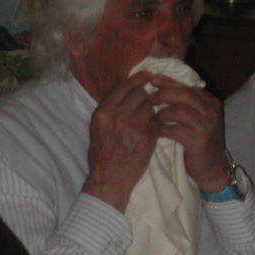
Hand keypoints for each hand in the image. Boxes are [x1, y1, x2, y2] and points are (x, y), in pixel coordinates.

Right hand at [83, 71, 159, 211]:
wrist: (109, 179)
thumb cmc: (101, 154)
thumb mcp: (97, 127)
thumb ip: (110, 109)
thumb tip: (126, 91)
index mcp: (103, 112)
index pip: (123, 87)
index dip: (137, 79)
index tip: (146, 76)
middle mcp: (118, 116)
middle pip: (139, 93)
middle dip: (145, 95)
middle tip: (146, 101)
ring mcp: (134, 126)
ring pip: (150, 105)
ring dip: (152, 108)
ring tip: (147, 117)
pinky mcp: (147, 136)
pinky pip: (157, 119)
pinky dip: (157, 121)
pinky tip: (152, 127)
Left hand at [149, 73, 230, 191]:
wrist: (212, 169)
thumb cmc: (198, 142)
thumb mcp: (195, 119)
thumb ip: (183, 103)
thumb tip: (157, 84)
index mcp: (210, 102)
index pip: (187, 86)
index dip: (168, 81)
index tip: (152, 79)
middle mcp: (212, 111)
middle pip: (184, 94)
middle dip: (163, 94)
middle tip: (149, 98)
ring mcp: (208, 126)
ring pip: (180, 110)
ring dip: (162, 113)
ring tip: (153, 118)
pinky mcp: (200, 141)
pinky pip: (176, 130)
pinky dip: (163, 130)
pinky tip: (157, 132)